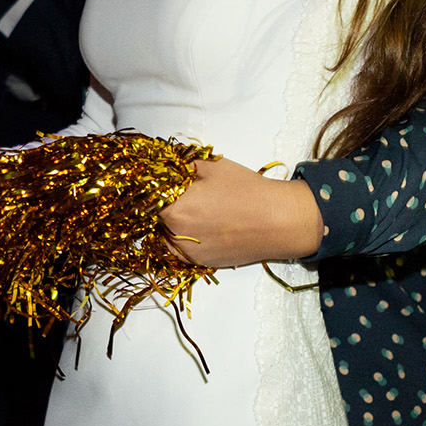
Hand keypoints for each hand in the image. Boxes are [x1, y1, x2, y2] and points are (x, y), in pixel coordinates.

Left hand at [158, 155, 323, 268]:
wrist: (279, 221)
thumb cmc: (247, 190)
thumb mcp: (212, 165)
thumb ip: (182, 163)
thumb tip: (164, 161)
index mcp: (175, 208)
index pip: (146, 196)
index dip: (150, 185)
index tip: (155, 178)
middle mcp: (176, 235)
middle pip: (154, 216)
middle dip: (161, 202)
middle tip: (178, 190)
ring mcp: (189, 253)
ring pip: (166, 234)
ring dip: (171, 222)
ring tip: (192, 208)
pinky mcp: (202, 263)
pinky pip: (182, 249)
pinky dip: (183, 238)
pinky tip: (200, 224)